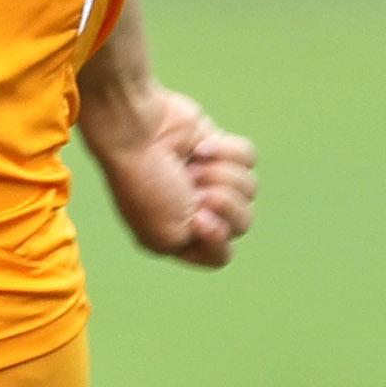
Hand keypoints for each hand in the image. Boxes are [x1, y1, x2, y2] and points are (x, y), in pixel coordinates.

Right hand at [97, 89, 257, 269]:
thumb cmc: (145, 185)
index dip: (217, 238)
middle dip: (223, 203)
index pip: (219, 255)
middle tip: (196, 188)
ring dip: (221, 175)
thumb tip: (226, 220)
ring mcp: (208, 179)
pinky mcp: (219, 149)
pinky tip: (201, 146)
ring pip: (249, 188)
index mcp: (177, 238)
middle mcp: (193, 210)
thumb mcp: (167, 236)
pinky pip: (248, 158)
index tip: (199, 218)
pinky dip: (227, 151)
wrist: (137, 131)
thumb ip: (207, 246)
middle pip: (242, 222)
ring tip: (194, 165)